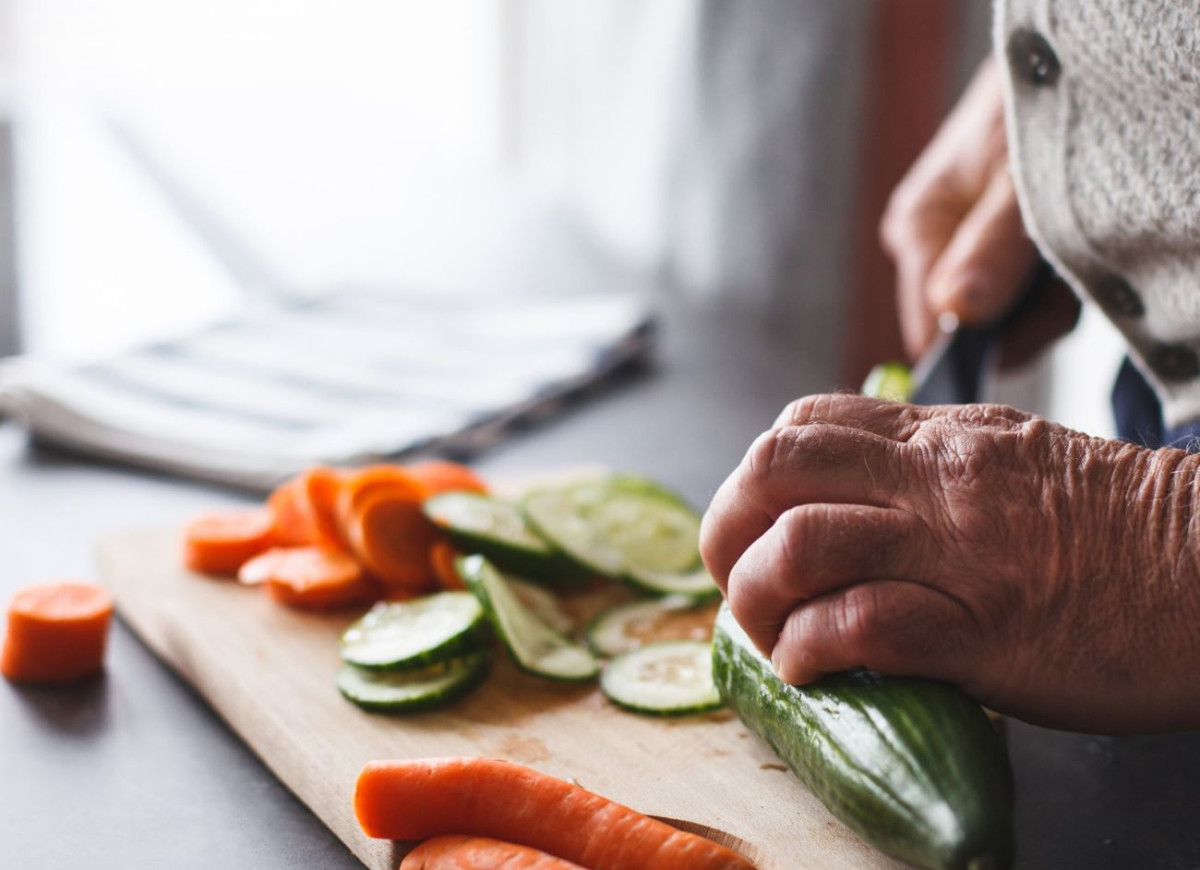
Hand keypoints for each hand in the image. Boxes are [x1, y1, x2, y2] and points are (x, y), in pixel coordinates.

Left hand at [699, 394, 1199, 732]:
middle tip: (738, 579)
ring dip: (758, 598)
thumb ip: (927, 466)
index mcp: (938, 438)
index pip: (803, 422)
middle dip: (728, 527)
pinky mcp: (982, 628)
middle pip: (774, 468)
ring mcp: (956, 549)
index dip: (755, 478)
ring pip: (802, 544)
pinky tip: (811, 668)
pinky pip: (861, 624)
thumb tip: (851, 495)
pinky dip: (812, 650)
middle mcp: (936, 480)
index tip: (758, 526)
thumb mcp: (1012, 460)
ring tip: (772, 634)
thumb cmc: (1118, 529)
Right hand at [880, 57, 1077, 362]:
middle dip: (1023, 316)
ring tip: (1063, 248)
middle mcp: (926, 248)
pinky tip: (1060, 250)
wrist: (1047, 71)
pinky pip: (1020, 299)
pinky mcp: (987, 255)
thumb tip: (956, 312)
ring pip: (1002, 318)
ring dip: (1045, 300)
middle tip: (1056, 269)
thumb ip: (991, 248)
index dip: (975, 344)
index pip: (927, 331)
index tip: (1025, 320)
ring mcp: (957, 253)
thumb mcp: (1019, 181)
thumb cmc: (1028, 112)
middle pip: (969, 330)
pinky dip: (1052, 286)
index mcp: (915, 230)